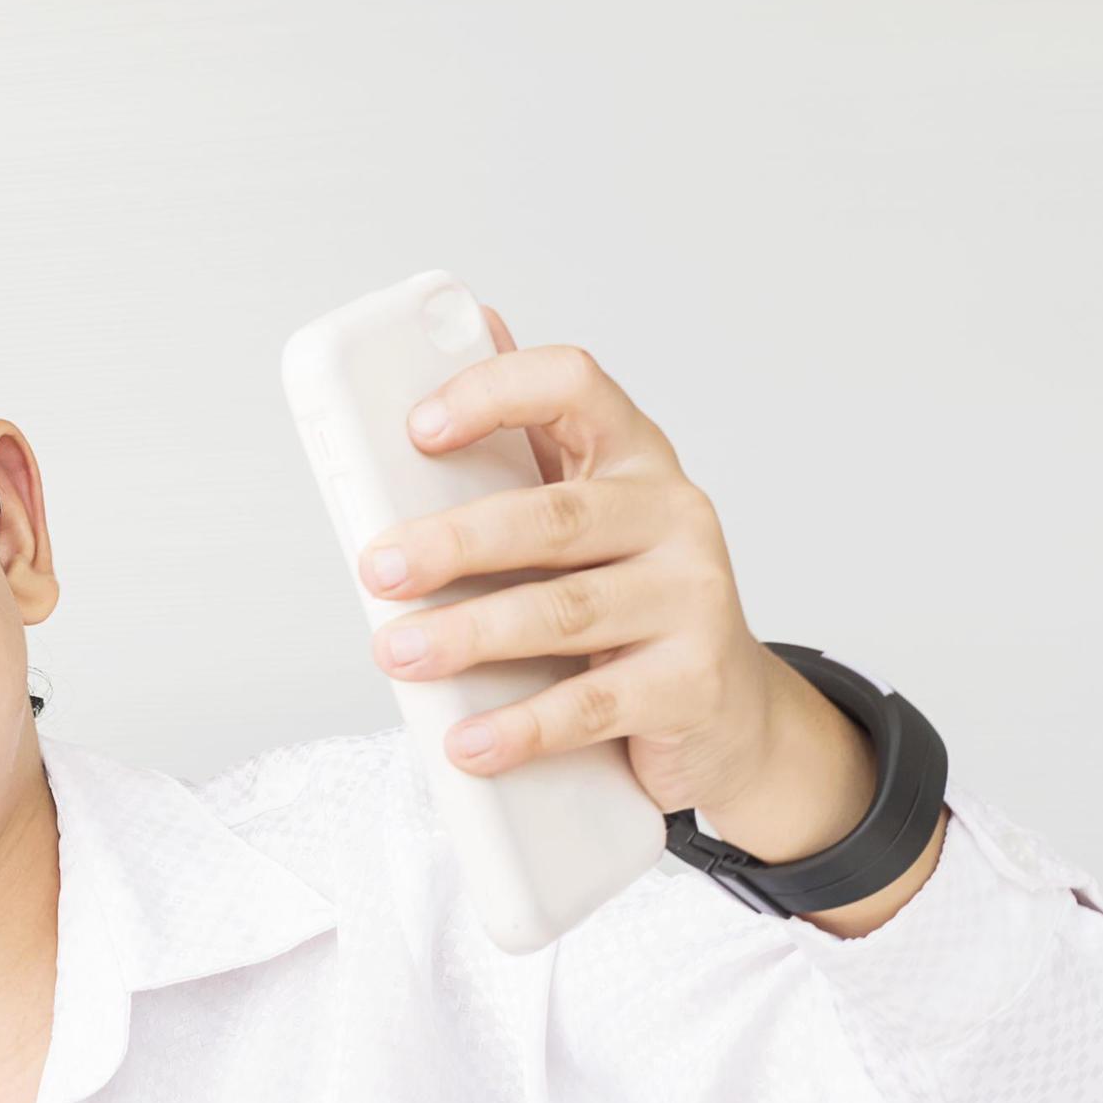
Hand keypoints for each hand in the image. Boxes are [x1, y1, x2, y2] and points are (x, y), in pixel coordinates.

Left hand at [358, 310, 916, 909]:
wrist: (726, 713)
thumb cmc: (626, 603)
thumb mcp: (578, 526)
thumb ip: (517, 457)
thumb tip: (446, 359)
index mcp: (632, 457)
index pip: (572, 387)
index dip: (495, 394)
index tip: (418, 428)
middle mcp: (673, 514)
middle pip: (553, 517)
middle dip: (453, 543)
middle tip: (376, 570)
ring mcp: (691, 598)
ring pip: (566, 611)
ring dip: (470, 634)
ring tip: (398, 654)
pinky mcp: (692, 683)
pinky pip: (594, 704)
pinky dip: (522, 727)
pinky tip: (469, 743)